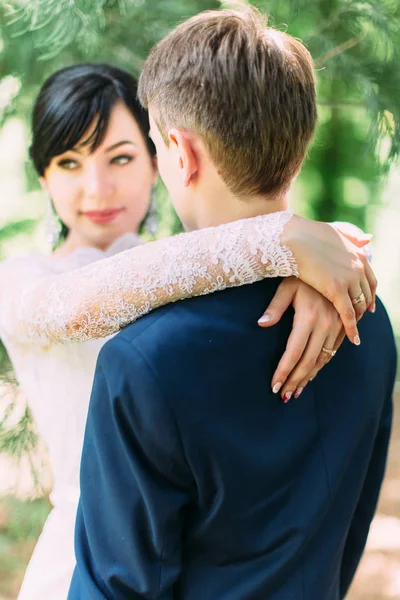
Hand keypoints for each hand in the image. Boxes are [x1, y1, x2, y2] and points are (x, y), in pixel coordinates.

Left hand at [258, 278, 343, 400]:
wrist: (335, 262)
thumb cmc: (304, 273)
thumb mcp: (286, 285)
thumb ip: (275, 307)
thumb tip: (260, 324)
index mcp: (308, 317)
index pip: (294, 353)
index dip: (284, 371)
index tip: (274, 386)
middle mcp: (324, 324)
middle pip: (308, 361)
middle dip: (295, 381)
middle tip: (284, 396)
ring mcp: (336, 325)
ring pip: (322, 359)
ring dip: (309, 377)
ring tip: (296, 391)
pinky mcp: (343, 325)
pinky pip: (333, 351)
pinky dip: (322, 365)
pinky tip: (312, 374)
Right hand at [280, 216, 376, 345]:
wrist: (294, 237)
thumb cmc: (307, 235)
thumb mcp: (337, 232)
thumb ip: (352, 237)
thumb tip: (369, 238)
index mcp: (358, 255)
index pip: (370, 281)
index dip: (369, 295)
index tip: (368, 306)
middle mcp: (358, 268)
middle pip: (367, 295)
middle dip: (363, 309)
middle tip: (359, 321)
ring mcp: (349, 278)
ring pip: (358, 306)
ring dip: (357, 320)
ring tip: (353, 331)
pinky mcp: (336, 289)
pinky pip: (348, 313)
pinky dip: (352, 327)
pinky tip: (353, 338)